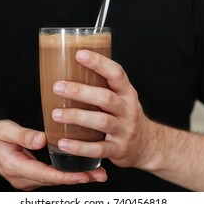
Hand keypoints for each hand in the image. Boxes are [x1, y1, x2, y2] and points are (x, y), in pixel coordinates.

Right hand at [0, 120, 106, 190]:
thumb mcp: (4, 130)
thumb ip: (23, 136)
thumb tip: (42, 141)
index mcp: (16, 167)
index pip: (45, 175)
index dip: (66, 177)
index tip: (84, 176)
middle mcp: (23, 178)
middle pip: (55, 181)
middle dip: (78, 179)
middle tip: (100, 175)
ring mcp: (27, 180)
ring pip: (55, 181)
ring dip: (76, 178)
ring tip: (98, 174)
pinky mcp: (31, 177)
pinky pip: (51, 177)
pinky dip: (67, 174)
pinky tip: (81, 170)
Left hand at [51, 50, 159, 169]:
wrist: (147, 144)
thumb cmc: (125, 115)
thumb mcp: (122, 97)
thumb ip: (103, 85)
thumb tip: (69, 66)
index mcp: (127, 92)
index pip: (116, 73)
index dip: (99, 63)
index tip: (79, 54)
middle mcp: (128, 110)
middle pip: (106, 98)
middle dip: (80, 91)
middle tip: (58, 87)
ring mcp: (124, 130)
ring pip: (102, 121)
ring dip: (77, 117)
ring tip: (56, 114)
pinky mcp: (118, 149)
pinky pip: (98, 148)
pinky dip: (79, 146)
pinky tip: (63, 142)